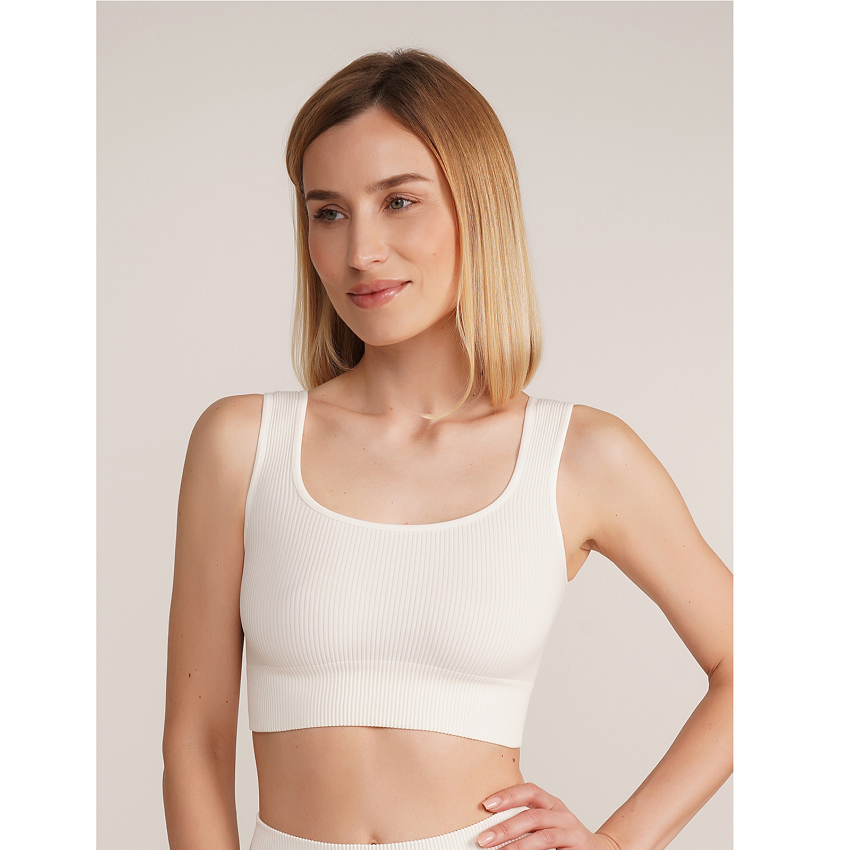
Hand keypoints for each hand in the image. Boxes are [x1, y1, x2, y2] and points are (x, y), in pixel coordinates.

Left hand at [476, 783, 618, 849]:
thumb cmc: (563, 837)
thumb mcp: (545, 822)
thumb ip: (525, 819)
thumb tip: (491, 828)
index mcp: (551, 803)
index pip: (529, 791)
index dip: (508, 795)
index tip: (486, 804)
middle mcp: (562, 814)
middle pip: (532, 816)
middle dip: (505, 828)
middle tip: (484, 838)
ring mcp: (572, 832)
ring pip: (543, 837)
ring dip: (518, 846)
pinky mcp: (579, 847)